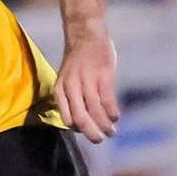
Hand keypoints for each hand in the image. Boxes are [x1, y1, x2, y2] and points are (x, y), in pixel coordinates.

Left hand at [55, 24, 119, 143]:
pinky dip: (112, 112)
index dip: (78, 130)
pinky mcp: (103, 74)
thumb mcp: (67, 80)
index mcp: (60, 90)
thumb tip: (81, 121)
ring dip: (105, 125)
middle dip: (91, 133)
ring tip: (111, 131)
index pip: (67, 119)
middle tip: (99, 140)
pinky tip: (116, 117)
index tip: (88, 131)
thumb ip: (71, 98)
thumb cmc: (78, 62)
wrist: (85, 35)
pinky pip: (107, 99)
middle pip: (80, 119)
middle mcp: (71, 87)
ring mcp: (87, 80)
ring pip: (95, 111)